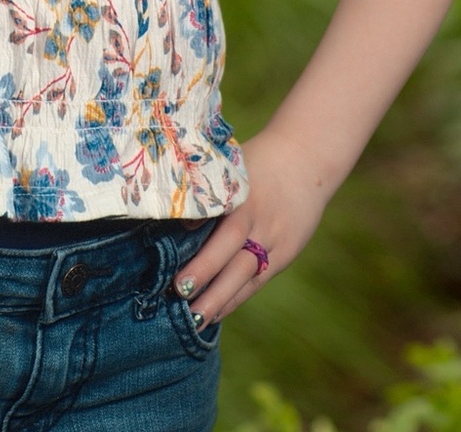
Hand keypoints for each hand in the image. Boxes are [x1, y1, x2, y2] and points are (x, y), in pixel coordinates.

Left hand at [172, 129, 327, 327]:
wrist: (305, 160)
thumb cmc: (253, 163)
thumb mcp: (229, 169)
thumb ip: (207, 196)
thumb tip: (176, 224)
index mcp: (245, 199)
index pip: (225, 234)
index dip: (205, 259)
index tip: (179, 278)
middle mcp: (262, 223)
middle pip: (237, 261)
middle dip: (210, 285)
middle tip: (182, 304)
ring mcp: (277, 240)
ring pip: (249, 276)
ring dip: (222, 300)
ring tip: (196, 321)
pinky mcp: (286, 252)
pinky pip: (259, 278)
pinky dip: (238, 296)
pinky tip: (217, 312)